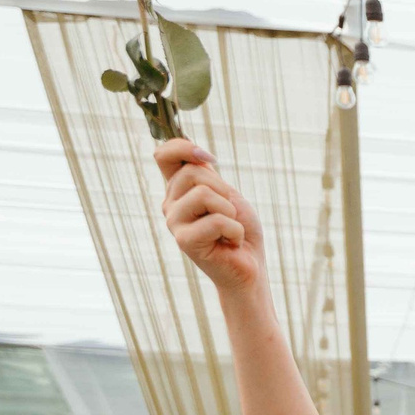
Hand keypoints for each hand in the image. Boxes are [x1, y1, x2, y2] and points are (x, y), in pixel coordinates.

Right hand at [158, 140, 266, 295]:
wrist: (250, 267)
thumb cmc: (240, 231)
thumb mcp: (227, 194)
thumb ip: (206, 174)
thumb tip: (193, 150)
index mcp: (178, 190)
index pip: (164, 155)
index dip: (184, 147)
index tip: (210, 160)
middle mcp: (170, 204)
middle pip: (192, 173)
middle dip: (223, 190)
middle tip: (230, 213)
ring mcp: (174, 223)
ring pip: (204, 194)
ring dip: (231, 211)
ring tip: (230, 229)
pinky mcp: (184, 241)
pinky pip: (217, 220)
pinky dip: (236, 231)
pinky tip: (231, 243)